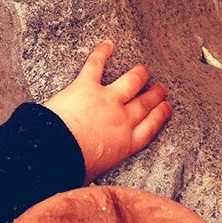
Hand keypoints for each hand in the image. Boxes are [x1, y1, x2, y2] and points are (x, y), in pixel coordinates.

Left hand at [43, 42, 171, 183]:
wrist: (55, 153)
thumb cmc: (70, 167)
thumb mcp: (92, 174)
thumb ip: (98, 167)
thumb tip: (92, 178)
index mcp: (125, 144)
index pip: (150, 127)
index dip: (160, 115)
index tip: (166, 108)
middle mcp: (122, 120)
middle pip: (145, 104)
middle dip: (155, 95)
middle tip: (161, 88)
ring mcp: (107, 100)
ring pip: (131, 82)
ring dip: (139, 74)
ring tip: (143, 70)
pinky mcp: (87, 86)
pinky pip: (96, 65)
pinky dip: (102, 53)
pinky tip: (108, 44)